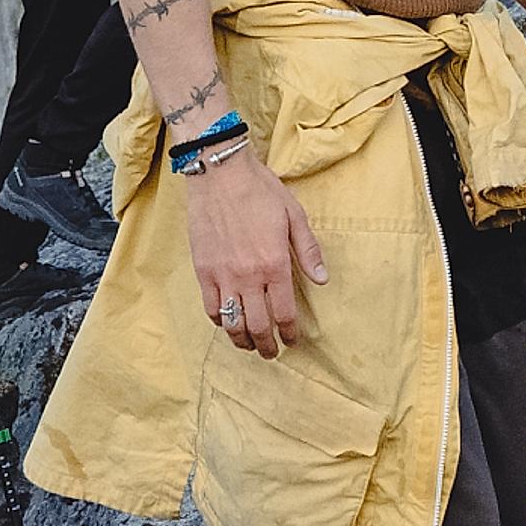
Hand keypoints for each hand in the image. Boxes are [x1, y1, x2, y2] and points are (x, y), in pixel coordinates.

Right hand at [183, 146, 316, 357]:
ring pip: (233, 323)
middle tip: (272, 352)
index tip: (292, 340)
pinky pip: (211, 307)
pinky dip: (221, 321)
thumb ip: (308, 251)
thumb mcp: (294, 215)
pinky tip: (228, 322)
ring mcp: (223, 275)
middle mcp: (248, 275)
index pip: (285, 312)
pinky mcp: (203, 270)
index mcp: (275, 263)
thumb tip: (322, 279)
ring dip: (243, 340)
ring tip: (250, 345)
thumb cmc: (260, 190)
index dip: (290, 333)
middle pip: (258, 325)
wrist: (219, 172)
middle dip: (267, 345)